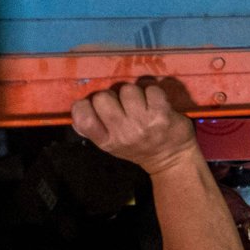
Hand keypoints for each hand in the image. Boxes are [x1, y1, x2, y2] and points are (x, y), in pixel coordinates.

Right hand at [70, 82, 199, 175]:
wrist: (172, 160)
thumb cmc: (139, 147)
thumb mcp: (112, 144)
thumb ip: (94, 128)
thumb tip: (78, 109)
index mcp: (106, 141)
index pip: (83, 118)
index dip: (85, 106)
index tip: (95, 106)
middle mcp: (123, 133)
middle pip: (103, 97)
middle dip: (112, 95)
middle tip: (124, 104)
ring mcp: (143, 124)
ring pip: (127, 90)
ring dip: (135, 92)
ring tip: (142, 104)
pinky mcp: (162, 116)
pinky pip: (150, 89)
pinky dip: (153, 92)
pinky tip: (156, 102)